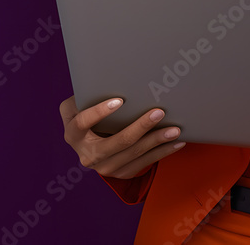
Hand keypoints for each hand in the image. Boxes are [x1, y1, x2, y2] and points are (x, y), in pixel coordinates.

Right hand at [59, 95, 184, 179]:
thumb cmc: (87, 114)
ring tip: (175, 129)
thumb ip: (88, 94)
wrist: (89, 143)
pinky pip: (144, 164)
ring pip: (134, 155)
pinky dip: (162, 153)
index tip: (119, 100)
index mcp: (73, 134)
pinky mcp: (120, 173)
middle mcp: (87, 155)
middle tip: (159, 112)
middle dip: (140, 127)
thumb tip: (113, 75)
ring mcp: (104, 167)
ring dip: (157, 141)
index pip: (83, 122)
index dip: (99, 112)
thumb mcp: (80, 104)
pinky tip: (176, 142)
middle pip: (117, 142)